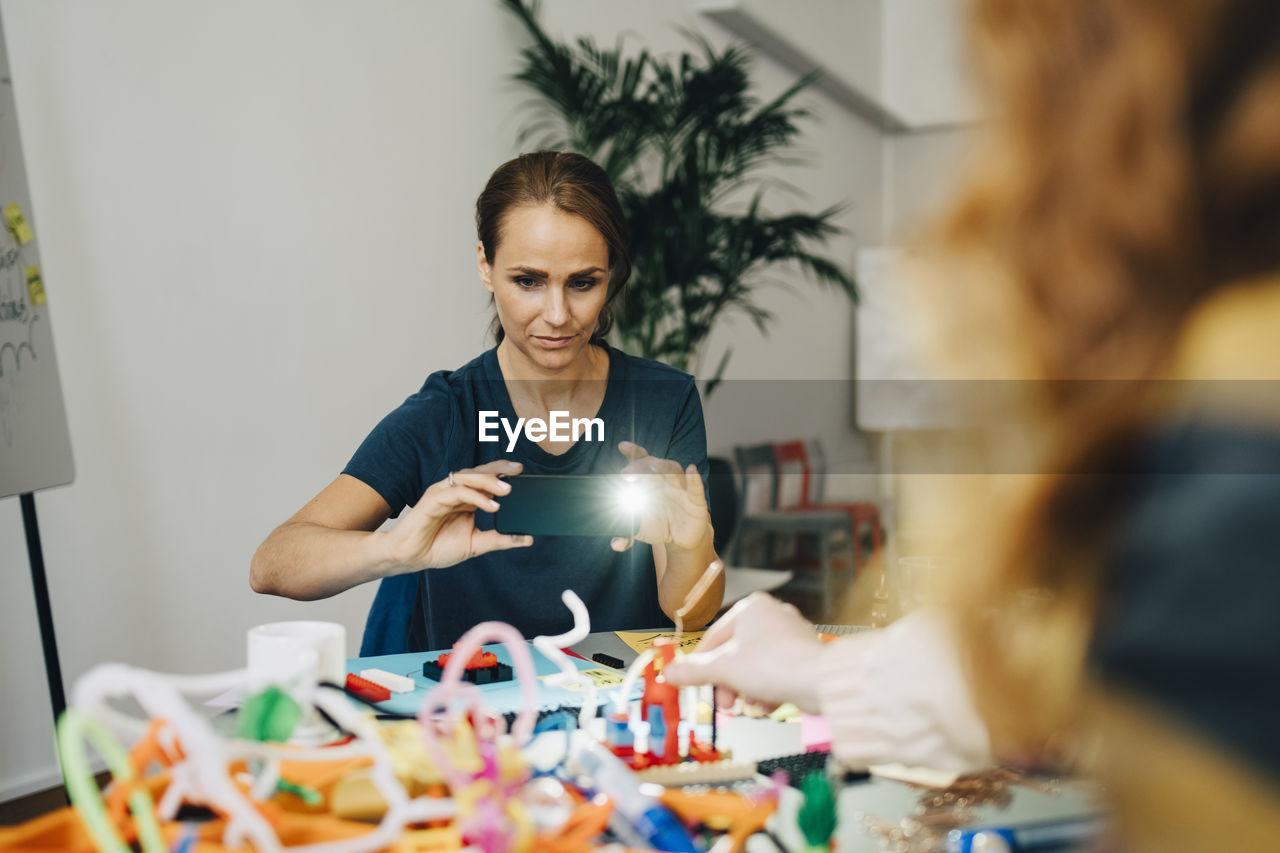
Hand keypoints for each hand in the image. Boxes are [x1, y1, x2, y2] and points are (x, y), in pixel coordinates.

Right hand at [382, 459, 531, 570]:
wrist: (411, 557)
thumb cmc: (438, 548)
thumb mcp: (477, 544)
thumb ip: (501, 540)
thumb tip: (528, 539)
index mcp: (466, 498)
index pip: (487, 479)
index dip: (503, 473)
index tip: (523, 474)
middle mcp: (456, 492)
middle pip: (479, 472)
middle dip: (499, 469)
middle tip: (519, 471)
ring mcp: (443, 493)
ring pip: (468, 478)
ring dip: (488, 481)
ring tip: (507, 490)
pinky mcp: (433, 499)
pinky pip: (457, 493)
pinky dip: (475, 497)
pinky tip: (491, 505)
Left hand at [610, 441, 712, 553]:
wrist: (683, 539)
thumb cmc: (659, 525)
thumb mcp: (641, 530)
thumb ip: (626, 535)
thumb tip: (616, 544)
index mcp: (648, 482)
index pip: (640, 462)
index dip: (633, 452)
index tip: (622, 446)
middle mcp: (664, 481)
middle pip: (653, 465)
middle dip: (640, 466)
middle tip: (626, 473)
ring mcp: (680, 489)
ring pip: (673, 471)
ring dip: (664, 466)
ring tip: (653, 465)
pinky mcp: (696, 501)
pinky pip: (695, 488)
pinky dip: (694, 479)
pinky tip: (691, 470)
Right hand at [664, 592, 827, 712]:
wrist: (821, 683)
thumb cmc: (775, 665)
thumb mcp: (724, 669)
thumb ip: (693, 671)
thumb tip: (669, 673)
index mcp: (751, 608)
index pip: (714, 638)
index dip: (701, 665)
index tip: (694, 684)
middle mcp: (771, 615)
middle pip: (735, 654)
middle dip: (728, 684)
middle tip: (725, 704)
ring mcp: (789, 635)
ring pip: (754, 666)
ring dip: (747, 690)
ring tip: (749, 706)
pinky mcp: (802, 655)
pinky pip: (774, 673)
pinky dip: (767, 690)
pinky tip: (768, 705)